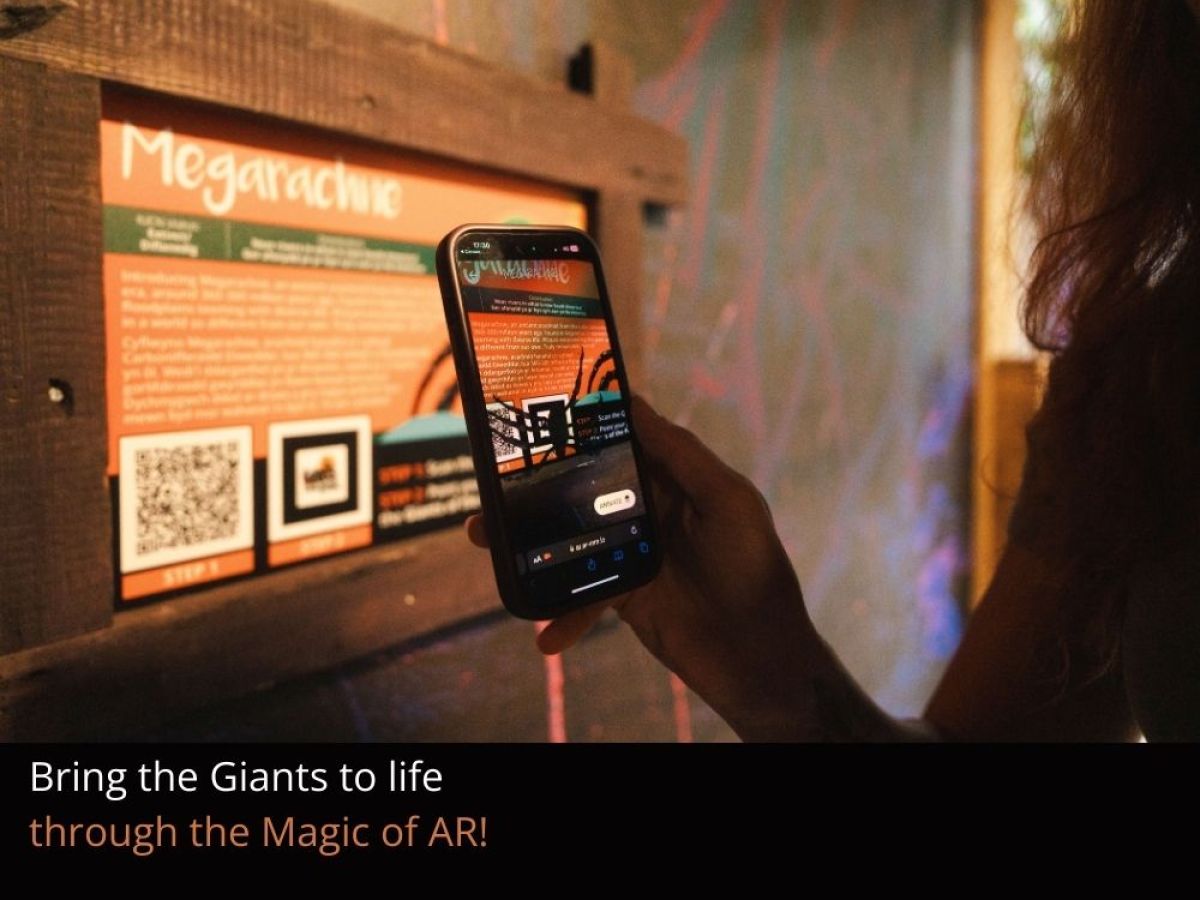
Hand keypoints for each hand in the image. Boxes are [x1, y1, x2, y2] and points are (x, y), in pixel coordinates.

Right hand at [465, 395, 823, 739]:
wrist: (758, 654)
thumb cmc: (753, 566)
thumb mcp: (727, 500)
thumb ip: (682, 454)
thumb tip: (635, 404)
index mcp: (674, 479)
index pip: (623, 441)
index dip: (585, 424)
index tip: (541, 405)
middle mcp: (648, 510)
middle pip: (583, 486)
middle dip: (537, 481)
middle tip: (493, 472)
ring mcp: (630, 552)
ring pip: (568, 537)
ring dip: (526, 541)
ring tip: (484, 536)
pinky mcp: (621, 595)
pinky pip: (579, 596)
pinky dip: (561, 614)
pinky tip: (543, 634)